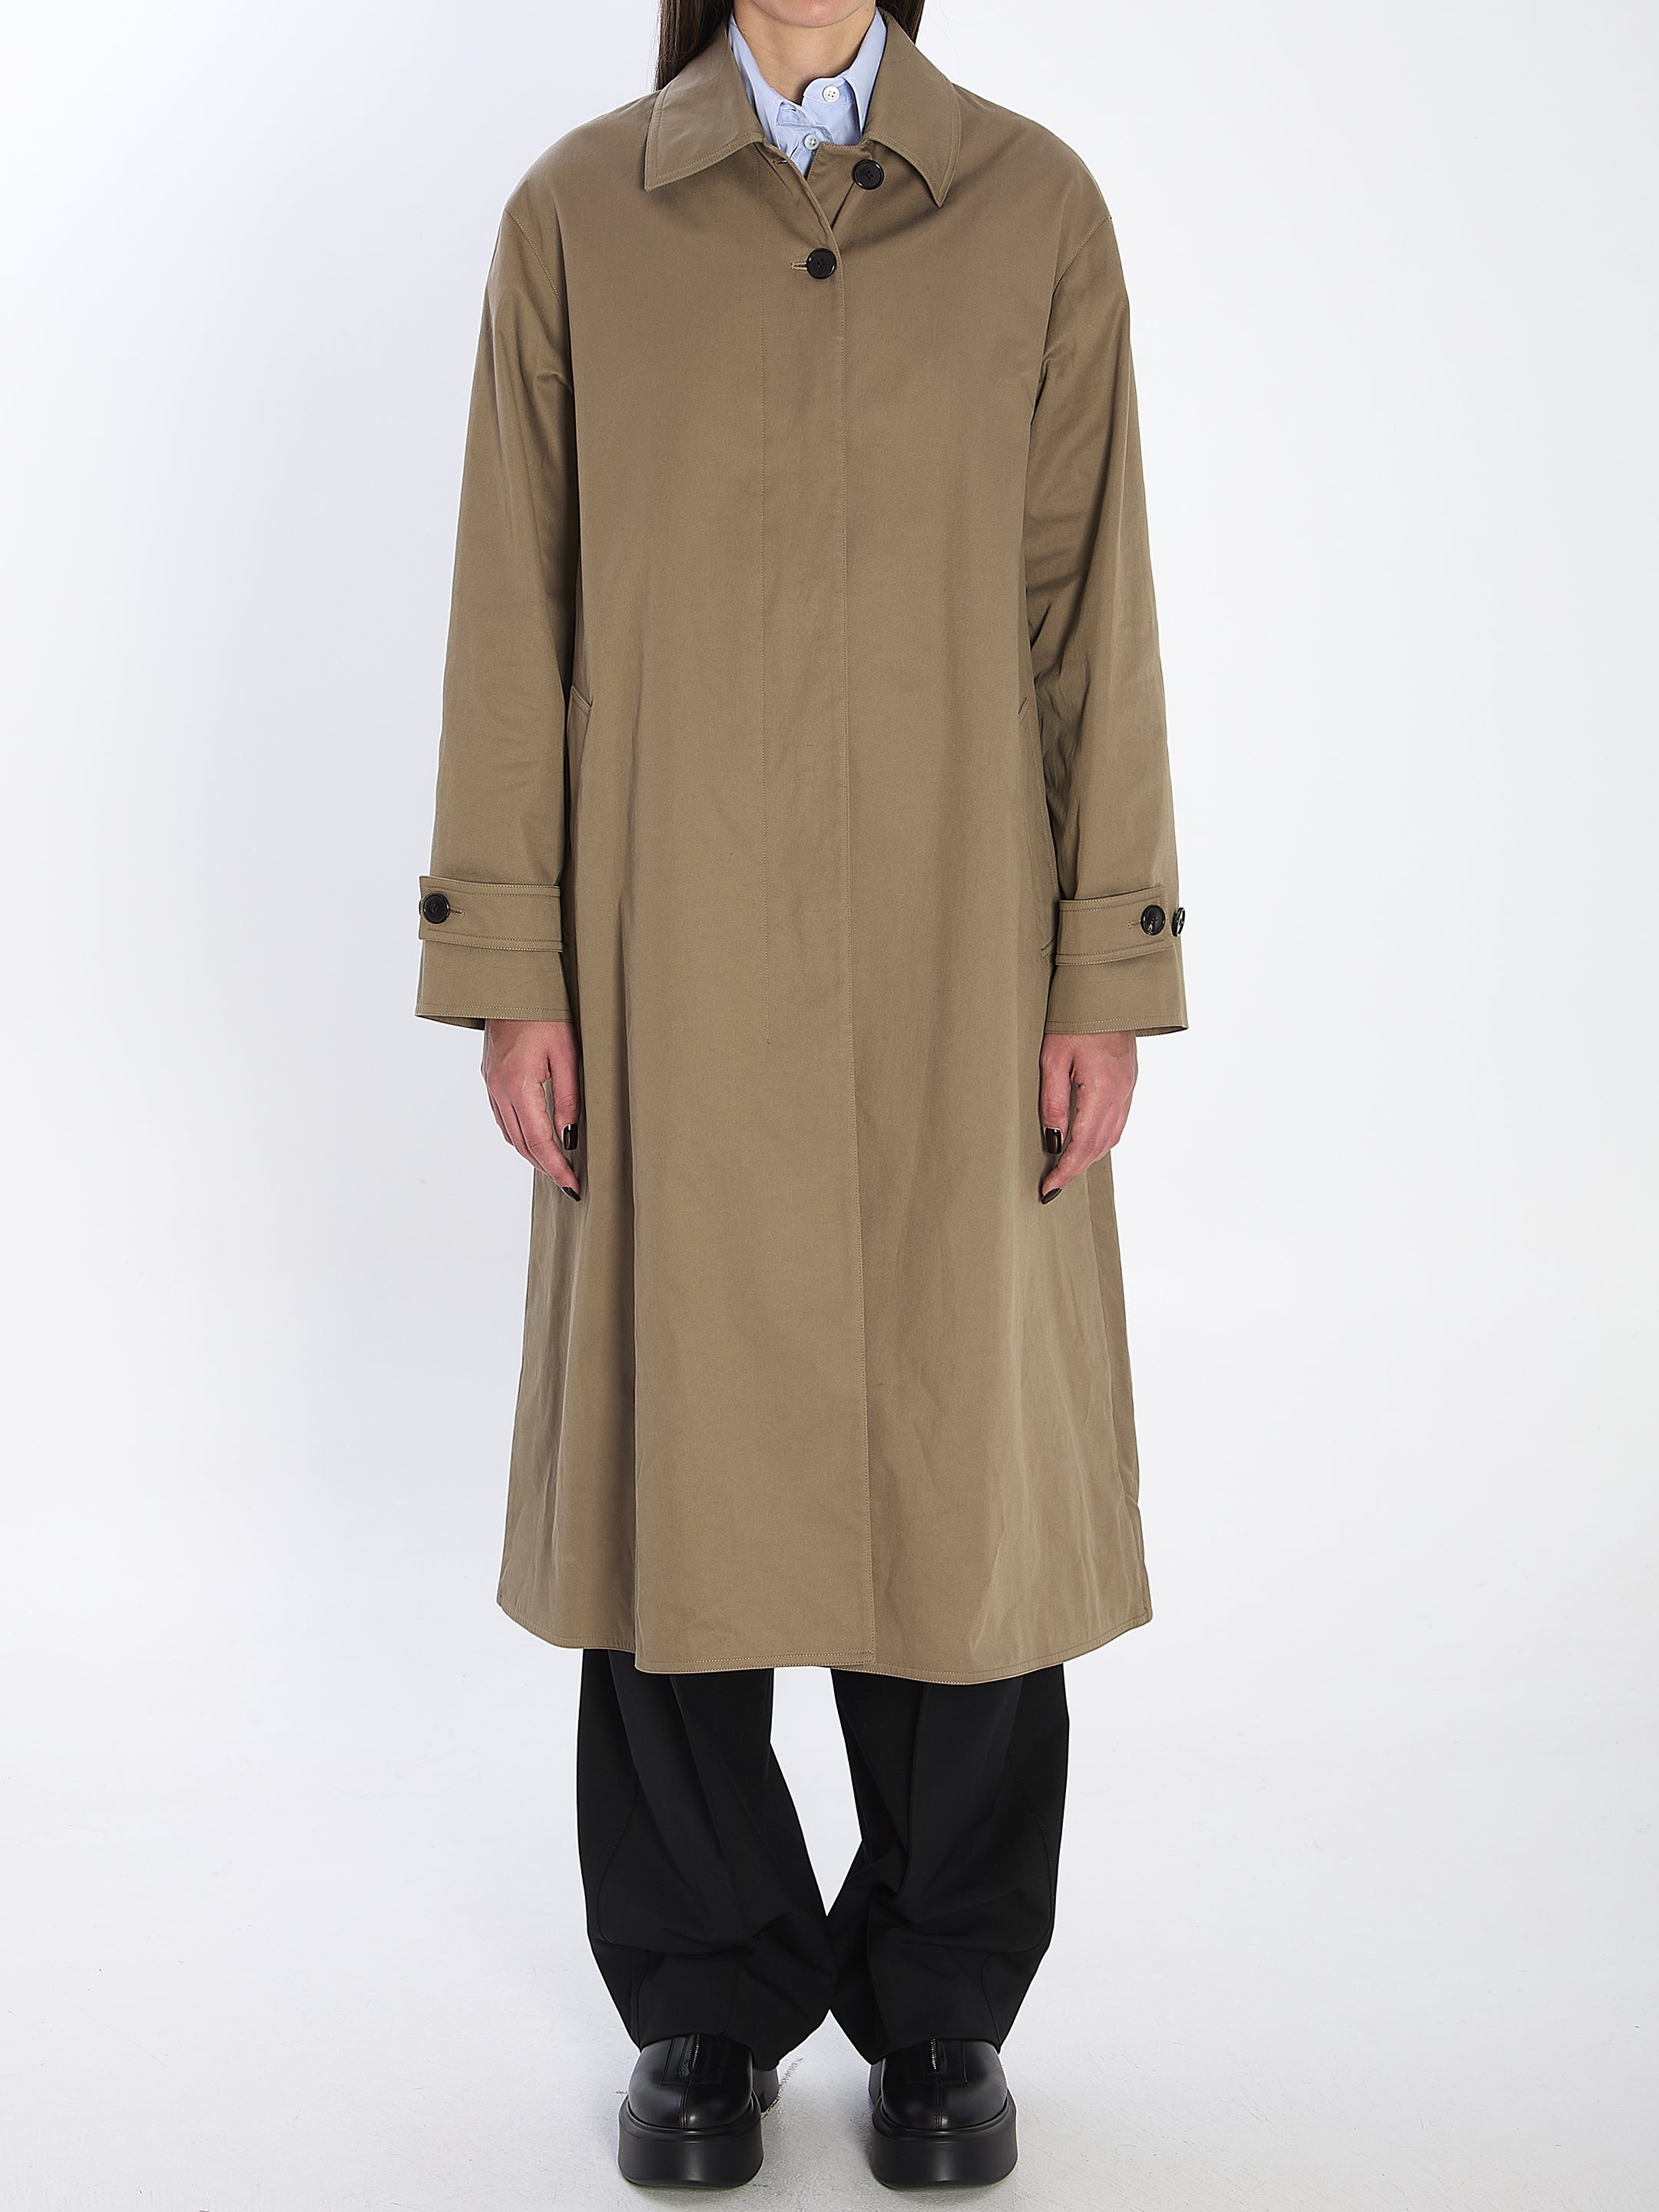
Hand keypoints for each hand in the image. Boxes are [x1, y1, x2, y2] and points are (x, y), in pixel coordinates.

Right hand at [482, 1018, 581, 1199]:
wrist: (510, 985)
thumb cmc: (544, 1014)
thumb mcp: (566, 1054)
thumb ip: (568, 1098)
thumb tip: (569, 1137)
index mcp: (518, 1085)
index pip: (539, 1141)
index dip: (556, 1168)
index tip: (572, 1186)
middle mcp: (498, 1089)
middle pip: (521, 1144)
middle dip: (545, 1167)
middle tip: (568, 1183)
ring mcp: (490, 1084)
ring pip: (509, 1134)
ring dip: (531, 1153)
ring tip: (555, 1165)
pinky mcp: (489, 1078)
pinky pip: (502, 1118)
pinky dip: (519, 1134)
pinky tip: (535, 1138)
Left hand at [1038, 1031, 1136, 1201]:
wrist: (1106, 993)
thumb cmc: (1074, 1020)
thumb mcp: (1053, 1059)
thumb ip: (1053, 1102)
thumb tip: (1053, 1140)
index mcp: (1102, 1089)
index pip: (1083, 1144)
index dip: (1066, 1170)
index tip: (1049, 1188)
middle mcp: (1121, 1094)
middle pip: (1099, 1146)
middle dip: (1076, 1169)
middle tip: (1053, 1185)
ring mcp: (1128, 1089)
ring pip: (1111, 1137)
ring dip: (1089, 1157)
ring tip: (1066, 1168)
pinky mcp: (1129, 1083)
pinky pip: (1118, 1122)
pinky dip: (1102, 1139)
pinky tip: (1086, 1142)